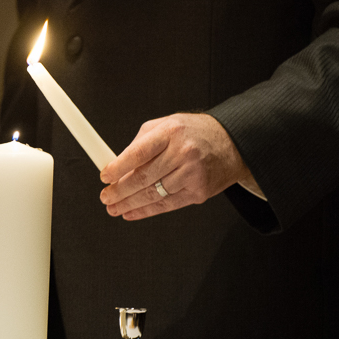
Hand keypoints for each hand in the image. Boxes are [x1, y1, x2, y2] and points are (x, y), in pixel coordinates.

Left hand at [99, 113, 249, 219]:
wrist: (233, 143)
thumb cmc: (194, 133)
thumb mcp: (165, 125)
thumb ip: (141, 143)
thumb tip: (117, 164)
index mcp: (170, 132)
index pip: (138, 153)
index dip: (118, 168)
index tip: (105, 177)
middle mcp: (183, 153)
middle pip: (144, 178)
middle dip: (119, 191)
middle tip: (106, 197)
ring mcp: (192, 174)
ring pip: (154, 194)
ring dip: (130, 204)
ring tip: (114, 208)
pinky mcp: (199, 191)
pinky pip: (167, 205)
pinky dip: (146, 211)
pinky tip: (132, 213)